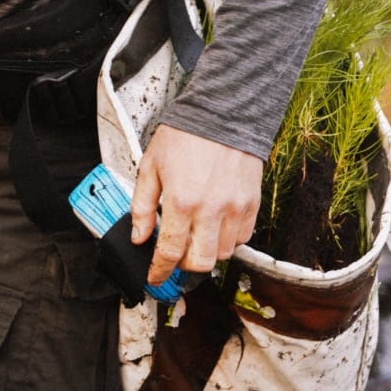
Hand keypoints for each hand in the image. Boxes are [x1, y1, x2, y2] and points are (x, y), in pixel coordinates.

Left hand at [131, 125, 262, 284]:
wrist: (222, 114)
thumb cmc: (185, 136)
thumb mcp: (150, 166)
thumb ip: (141, 205)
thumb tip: (138, 236)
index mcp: (181, 201)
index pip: (169, 252)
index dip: (159, 271)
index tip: (154, 277)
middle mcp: (210, 210)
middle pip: (199, 263)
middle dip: (183, 265)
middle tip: (175, 254)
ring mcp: (234, 208)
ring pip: (222, 254)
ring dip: (206, 252)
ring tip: (196, 235)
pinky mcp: (252, 204)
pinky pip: (242, 238)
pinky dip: (228, 240)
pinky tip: (216, 225)